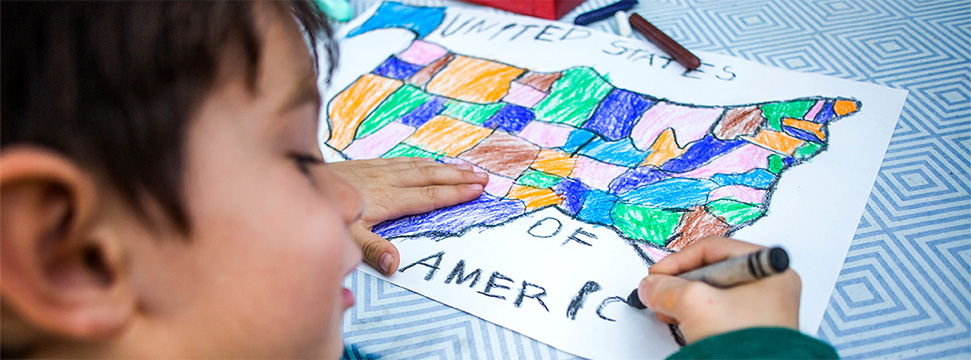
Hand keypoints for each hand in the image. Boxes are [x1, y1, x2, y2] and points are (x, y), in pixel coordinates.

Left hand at [329, 157, 487, 274]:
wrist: (294, 180)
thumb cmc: (321, 213)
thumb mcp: (344, 237)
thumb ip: (371, 249)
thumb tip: (395, 264)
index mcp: (386, 199)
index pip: (427, 196)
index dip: (454, 193)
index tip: (477, 190)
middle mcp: (386, 181)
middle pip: (430, 177)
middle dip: (458, 177)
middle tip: (485, 177)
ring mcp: (378, 170)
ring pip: (419, 166)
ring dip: (446, 167)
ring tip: (470, 167)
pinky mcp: (368, 165)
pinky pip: (405, 161)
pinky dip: (424, 161)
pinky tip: (432, 161)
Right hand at [637, 237, 800, 343]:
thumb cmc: (741, 340)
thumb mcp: (694, 304)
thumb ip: (666, 288)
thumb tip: (651, 286)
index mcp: (768, 269)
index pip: (713, 249)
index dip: (678, 260)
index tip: (656, 275)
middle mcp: (771, 284)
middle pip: (713, 269)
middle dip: (681, 283)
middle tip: (662, 293)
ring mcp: (765, 307)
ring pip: (715, 292)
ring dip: (688, 300)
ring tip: (672, 312)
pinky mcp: (755, 327)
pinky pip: (722, 310)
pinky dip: (700, 314)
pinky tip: (688, 325)